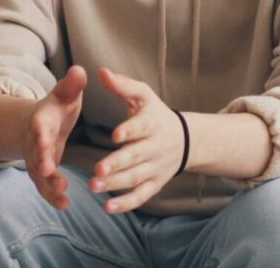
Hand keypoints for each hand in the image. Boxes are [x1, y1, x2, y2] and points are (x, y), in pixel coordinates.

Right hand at [25, 65, 86, 209]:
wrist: (38, 124)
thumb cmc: (56, 108)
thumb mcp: (64, 94)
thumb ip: (72, 85)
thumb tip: (80, 70)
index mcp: (41, 120)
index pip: (38, 126)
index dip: (40, 133)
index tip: (44, 139)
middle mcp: (35, 142)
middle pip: (35, 152)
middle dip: (41, 161)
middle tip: (47, 169)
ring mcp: (36, 160)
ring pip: (39, 174)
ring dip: (48, 183)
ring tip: (62, 192)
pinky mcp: (42, 174)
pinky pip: (45, 188)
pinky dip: (52, 197)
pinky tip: (65, 205)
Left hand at [90, 68, 187, 213]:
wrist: (185, 139)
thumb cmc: (155, 114)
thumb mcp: (143, 95)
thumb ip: (122, 85)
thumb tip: (101, 71)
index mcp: (152, 123)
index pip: (141, 127)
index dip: (129, 131)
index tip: (115, 135)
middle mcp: (155, 147)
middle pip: (136, 157)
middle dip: (117, 164)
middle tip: (97, 170)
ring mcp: (156, 167)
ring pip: (136, 178)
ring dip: (115, 184)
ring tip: (94, 187)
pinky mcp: (155, 183)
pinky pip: (141, 196)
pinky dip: (126, 204)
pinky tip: (108, 208)